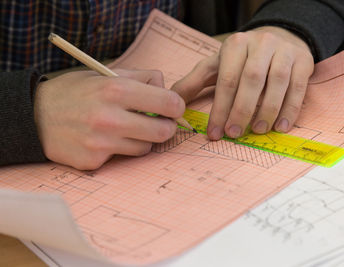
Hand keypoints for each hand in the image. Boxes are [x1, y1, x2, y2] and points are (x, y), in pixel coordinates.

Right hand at [34, 69, 184, 169]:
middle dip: (165, 127)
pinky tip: (106, 140)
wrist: (34, 118)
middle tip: (159, 123)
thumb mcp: (104, 74)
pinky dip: (121, 150)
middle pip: (163, 131)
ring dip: (144, 139)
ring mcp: (102, 142)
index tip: (173, 107)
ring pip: (146, 147)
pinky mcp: (94, 161)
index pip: (168, 102)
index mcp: (116, 90)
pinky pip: (123, 158)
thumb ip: (139, 77)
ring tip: (128, 129)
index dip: (176, 106)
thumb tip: (165, 87)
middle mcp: (110, 117)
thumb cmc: (74, 93)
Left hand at [172, 26, 313, 139]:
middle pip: (251, 80)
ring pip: (277, 82)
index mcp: (235, 45)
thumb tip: (173, 101)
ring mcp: (284, 51)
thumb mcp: (216, 65)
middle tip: (234, 134)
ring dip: (268, 110)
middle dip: (241, 110)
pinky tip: (281, 127)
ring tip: (258, 131)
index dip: (220, 109)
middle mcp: (261, 44)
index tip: (215, 133)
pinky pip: (299, 87)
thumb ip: (194, 82)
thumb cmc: (242, 58)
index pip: (227, 80)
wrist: (278, 38)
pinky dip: (290, 109)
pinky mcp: (303, 61)